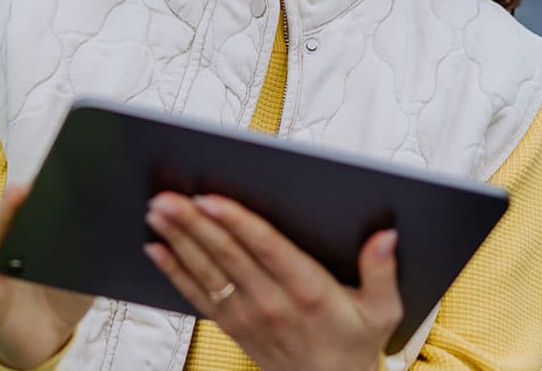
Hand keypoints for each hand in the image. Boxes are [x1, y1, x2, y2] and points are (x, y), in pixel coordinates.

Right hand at [0, 184, 93, 369]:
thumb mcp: (82, 276)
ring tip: (13, 197)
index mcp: (31, 236)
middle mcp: (8, 246)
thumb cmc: (62, 301)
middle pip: (7, 215)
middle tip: (29, 181)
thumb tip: (109, 228)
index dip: (37, 188)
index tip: (50, 170)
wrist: (45, 343)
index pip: (30, 206)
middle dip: (17, 196)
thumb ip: (91, 255)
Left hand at [143, 193, 402, 370]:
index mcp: (309, 291)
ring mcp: (250, 318)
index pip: (266, 249)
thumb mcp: (382, 312)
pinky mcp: (234, 328)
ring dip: (179, 241)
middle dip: (194, 224)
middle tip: (167, 197)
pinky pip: (199, 297)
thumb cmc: (355, 344)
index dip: (236, 222)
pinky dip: (175, 272)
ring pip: (208, 273)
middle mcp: (274, 303)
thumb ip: (381, 270)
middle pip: (228, 256)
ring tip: (156, 213)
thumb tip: (386, 235)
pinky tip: (156, 249)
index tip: (210, 198)